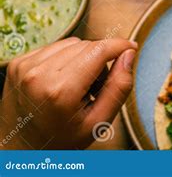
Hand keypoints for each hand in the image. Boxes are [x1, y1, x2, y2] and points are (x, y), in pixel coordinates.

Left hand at [0, 37, 136, 148]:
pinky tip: (63, 80)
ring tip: (79, 85)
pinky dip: (66, 58)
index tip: (132, 47)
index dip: (120, 45)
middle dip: (100, 60)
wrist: (22, 150)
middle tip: (98, 87)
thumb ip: (119, 87)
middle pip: (87, 46)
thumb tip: (128, 54)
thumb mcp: (99, 122)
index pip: (98, 51)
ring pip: (72, 44)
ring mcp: (25, 67)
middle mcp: (39, 74)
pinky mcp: (18, 63)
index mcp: (60, 91)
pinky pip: (55, 47)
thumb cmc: (62, 139)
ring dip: (83, 58)